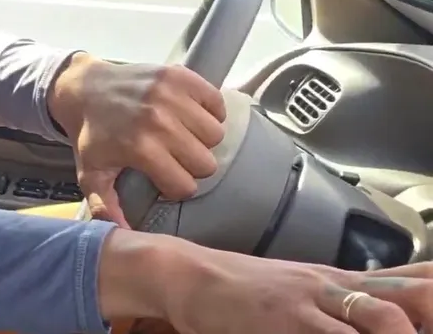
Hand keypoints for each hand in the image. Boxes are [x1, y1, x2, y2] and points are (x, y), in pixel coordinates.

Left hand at [47, 54, 226, 227]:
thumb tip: (122, 233)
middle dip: (191, 165)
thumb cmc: (91, 134)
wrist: (83, 88)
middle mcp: (159, 120)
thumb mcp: (92, 173)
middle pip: (205, 162)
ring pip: (215, 134)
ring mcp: (171, 95)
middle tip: (172, 156)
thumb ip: (105, 206)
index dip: (174, 187)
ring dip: (201, 139)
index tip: (162, 177)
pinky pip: (216, 102)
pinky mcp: (180, 75)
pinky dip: (209, 111)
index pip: (185, 185)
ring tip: (180, 136)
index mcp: (141, 147)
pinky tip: (188, 116)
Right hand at [100, 230, 432, 332]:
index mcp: (343, 280)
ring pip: (381, 318)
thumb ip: (342, 301)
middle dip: (429, 321)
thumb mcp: (302, 289)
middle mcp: (336, 286)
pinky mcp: (283, 320)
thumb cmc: (243, 292)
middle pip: (414, 295)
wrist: (188, 276)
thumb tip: (381, 312)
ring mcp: (311, 302)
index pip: (417, 280)